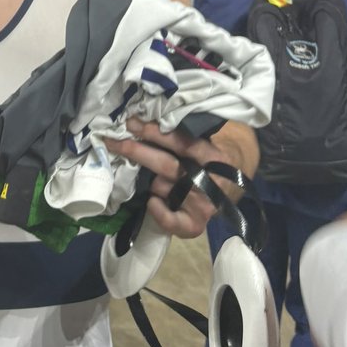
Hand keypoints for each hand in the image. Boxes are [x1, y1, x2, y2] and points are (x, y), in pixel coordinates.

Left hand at [105, 120, 241, 239]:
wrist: (231, 191)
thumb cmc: (211, 162)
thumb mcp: (207, 143)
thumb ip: (185, 135)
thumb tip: (147, 121)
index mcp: (212, 156)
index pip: (180, 142)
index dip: (154, 132)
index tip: (131, 123)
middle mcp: (207, 181)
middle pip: (165, 165)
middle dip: (137, 151)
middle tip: (114, 141)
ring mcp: (201, 205)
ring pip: (161, 187)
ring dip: (151, 180)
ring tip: (156, 177)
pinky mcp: (194, 225)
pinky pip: (167, 219)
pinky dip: (157, 209)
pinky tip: (153, 201)